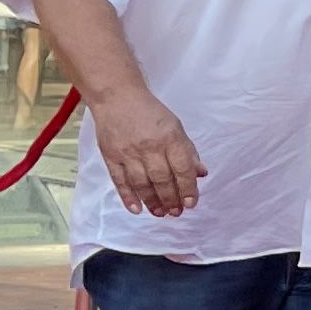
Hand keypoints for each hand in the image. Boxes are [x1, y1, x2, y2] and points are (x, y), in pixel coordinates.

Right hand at [90, 87, 206, 218]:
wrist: (117, 97)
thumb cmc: (149, 112)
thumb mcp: (175, 127)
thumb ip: (188, 151)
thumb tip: (200, 174)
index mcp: (170, 137)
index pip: (182, 168)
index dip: (188, 188)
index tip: (191, 203)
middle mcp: (149, 146)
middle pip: (162, 179)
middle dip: (171, 199)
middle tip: (176, 212)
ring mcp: (128, 152)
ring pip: (142, 183)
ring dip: (152, 201)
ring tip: (161, 213)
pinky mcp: (110, 155)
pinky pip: (120, 180)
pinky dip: (128, 197)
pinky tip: (137, 209)